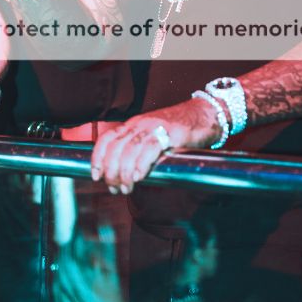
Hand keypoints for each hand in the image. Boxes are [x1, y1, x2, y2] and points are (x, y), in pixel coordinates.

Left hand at [90, 98, 221, 193]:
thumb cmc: (180, 129)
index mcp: (134, 124)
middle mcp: (141, 124)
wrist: (205, 113)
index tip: (96, 176)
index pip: (107, 139)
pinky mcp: (171, 133)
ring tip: (126, 188)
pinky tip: (139, 177)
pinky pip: (150, 149)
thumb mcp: (153, 135)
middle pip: (115, 148)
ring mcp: (155, 127)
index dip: (98, 158)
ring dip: (124, 173)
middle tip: (114, 188)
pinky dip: (141, 164)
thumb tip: (125, 174)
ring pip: (129, 150)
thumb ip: (139, 149)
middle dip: (110, 172)